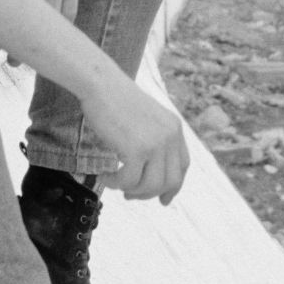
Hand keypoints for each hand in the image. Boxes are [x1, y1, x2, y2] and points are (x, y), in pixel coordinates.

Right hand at [80, 78, 189, 204]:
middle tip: (129, 196)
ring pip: (150, 186)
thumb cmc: (115, 99)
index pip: (182, 166)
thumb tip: (149, 172)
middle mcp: (170, 136)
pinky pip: (129, 181)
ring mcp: (155, 143)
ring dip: (130, 190)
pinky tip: (104, 176)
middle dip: (149, 194)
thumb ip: (152, 139)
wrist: (101, 84)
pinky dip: (115, 184)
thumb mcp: (145, 118)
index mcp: (174, 127)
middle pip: (170, 181)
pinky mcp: (137, 150)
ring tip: (114, 182)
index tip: (164, 200)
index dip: (174, 186)